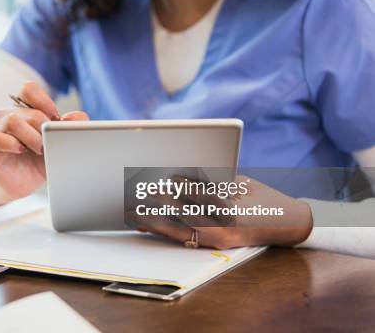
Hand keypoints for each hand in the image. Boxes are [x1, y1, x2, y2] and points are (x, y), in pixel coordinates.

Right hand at [0, 81, 88, 205]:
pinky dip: (11, 143)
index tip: (56, 118)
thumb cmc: (42, 159)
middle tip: (48, 141)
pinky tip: (21, 150)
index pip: (29, 89)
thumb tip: (73, 117)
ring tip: (39, 149)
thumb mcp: (61, 142)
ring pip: (12, 120)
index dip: (44, 102)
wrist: (26, 183)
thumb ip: (74, 126)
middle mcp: (11, 115)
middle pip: (27, 109)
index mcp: (27, 109)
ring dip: (31, 136)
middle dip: (43, 126)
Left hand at [135, 176, 313, 249]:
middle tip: (138, 192)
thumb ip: (212, 181)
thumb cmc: (262, 197)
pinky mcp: (214, 245)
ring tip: (134, 212)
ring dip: (154, 221)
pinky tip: (148, 225)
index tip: (161, 177)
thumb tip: (179, 176)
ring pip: (178, 229)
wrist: (288, 223)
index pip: (196, 195)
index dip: (176, 186)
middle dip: (159, 202)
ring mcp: (218, 239)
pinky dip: (164, 230)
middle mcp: (223, 228)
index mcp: (231, 208)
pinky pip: (184, 238)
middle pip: (182, 213)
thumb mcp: (240, 183)